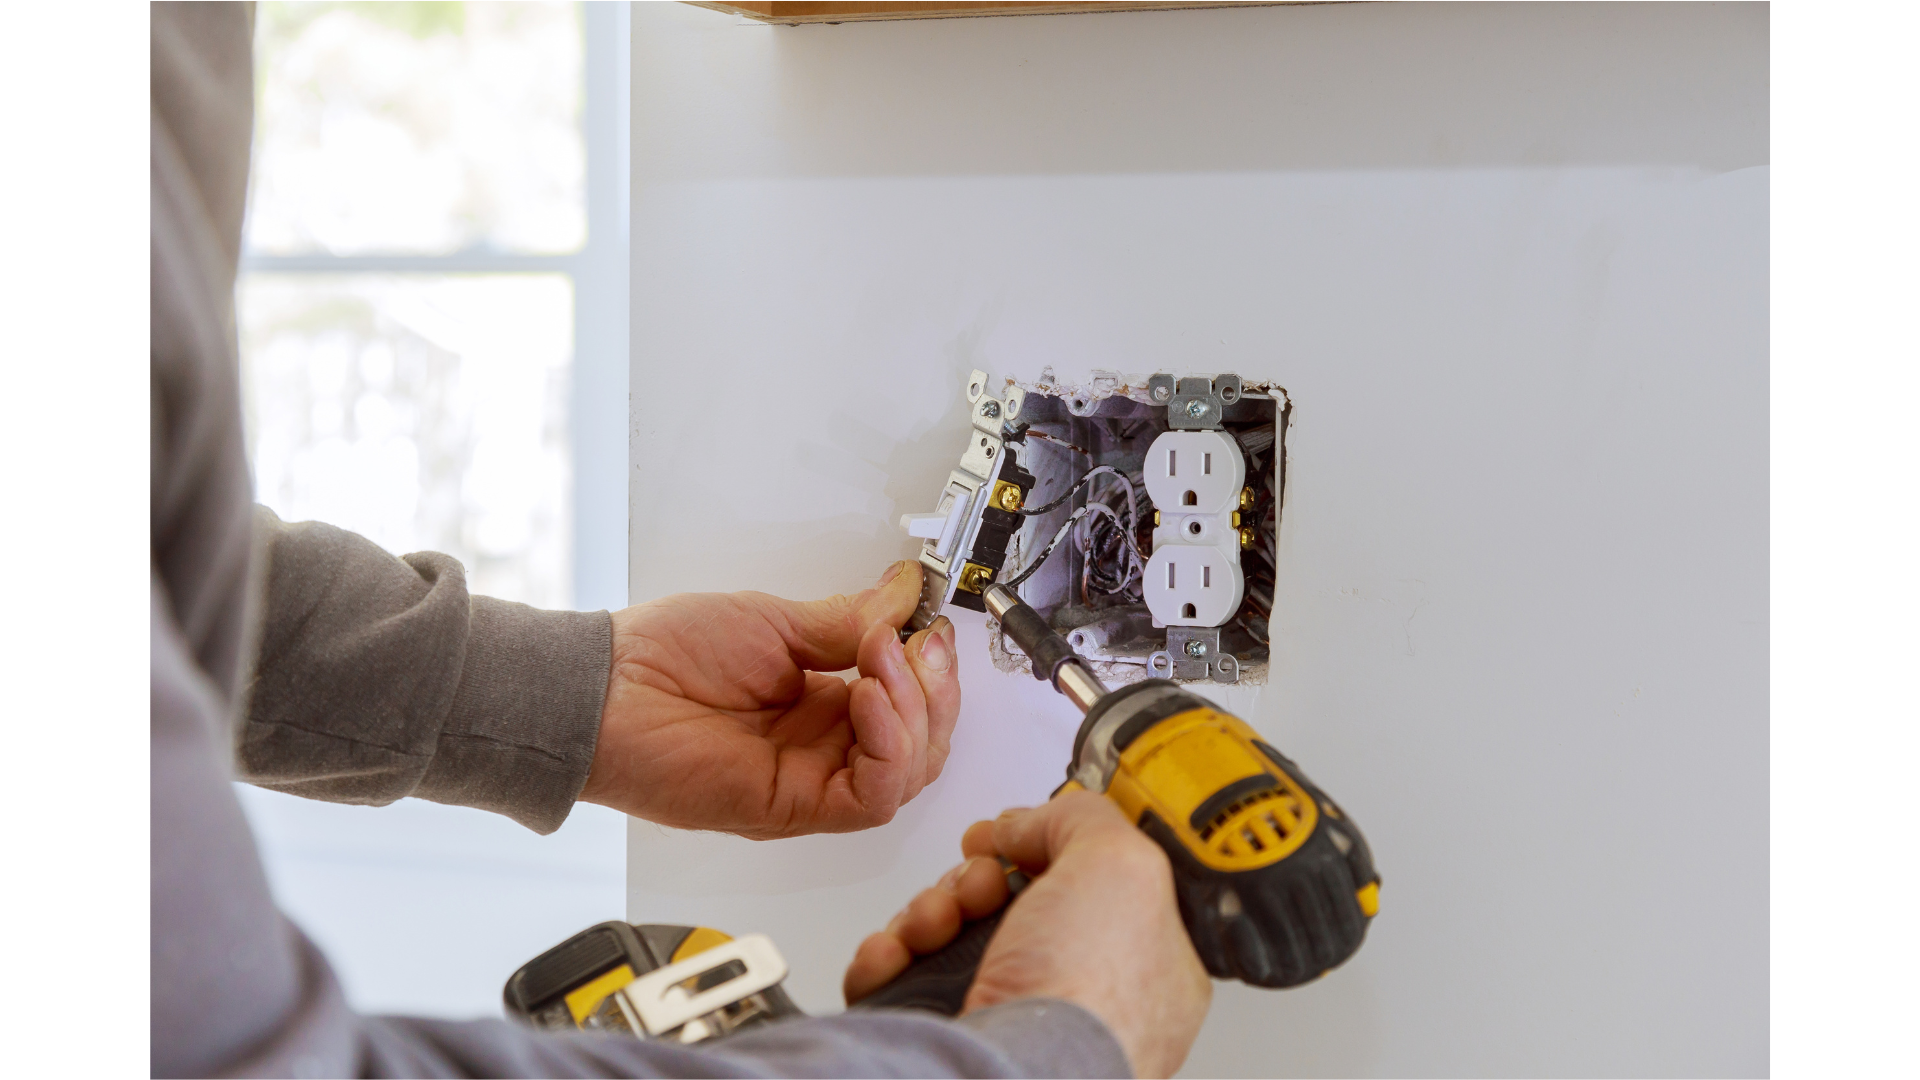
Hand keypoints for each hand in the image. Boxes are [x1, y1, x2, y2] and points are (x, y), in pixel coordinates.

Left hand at [579, 561, 958, 838]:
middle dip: (935, 691)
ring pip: (908, 775)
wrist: (605, 690)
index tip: (928, 626)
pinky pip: (870, 798)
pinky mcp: (793, 808)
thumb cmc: (662, 657)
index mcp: (822, 705)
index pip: (911, 706)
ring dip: (915, 714)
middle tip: (916, 643)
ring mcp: (811, 781)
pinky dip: (888, 748)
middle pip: (923, 745)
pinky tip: (869, 700)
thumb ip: (846, 620)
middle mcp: (823, 749)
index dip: (931, 671)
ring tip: (881, 660)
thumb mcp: (773, 621)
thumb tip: (904, 594)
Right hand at [843, 792, 1211, 1079]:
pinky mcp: (947, 1035)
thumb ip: (1084, 819)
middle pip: (1009, 900)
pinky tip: (896, 952)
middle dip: (975, 876)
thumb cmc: (1087, 1000)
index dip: (1047, 848)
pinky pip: (902, 977)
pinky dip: (888, 956)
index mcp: (1142, 962)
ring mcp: (1009, 1019)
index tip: (1018, 831)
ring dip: (928, 909)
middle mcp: (1076, 994)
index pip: (1091, 883)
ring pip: (950, 934)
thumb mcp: (1122, 865)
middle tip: (979, 883)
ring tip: (935, 924)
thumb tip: (1030, 821)